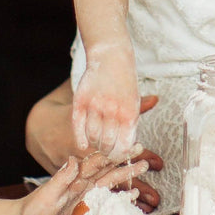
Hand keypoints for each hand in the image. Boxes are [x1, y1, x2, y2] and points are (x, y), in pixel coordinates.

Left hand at [18, 152, 151, 214]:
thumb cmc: (33, 208)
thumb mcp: (47, 193)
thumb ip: (61, 178)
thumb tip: (73, 159)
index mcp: (74, 177)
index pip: (97, 161)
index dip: (113, 153)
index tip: (127, 145)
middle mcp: (82, 184)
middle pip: (108, 170)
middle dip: (125, 162)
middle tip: (142, 154)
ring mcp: (86, 196)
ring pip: (110, 182)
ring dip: (126, 175)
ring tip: (142, 167)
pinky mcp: (87, 209)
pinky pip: (107, 201)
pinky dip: (121, 196)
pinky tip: (132, 194)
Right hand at [73, 37, 139, 154]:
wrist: (111, 57)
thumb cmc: (125, 82)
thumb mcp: (135, 101)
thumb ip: (132, 125)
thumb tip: (132, 148)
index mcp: (130, 113)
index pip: (123, 146)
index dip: (120, 155)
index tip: (118, 157)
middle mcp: (112, 110)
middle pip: (107, 144)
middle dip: (107, 152)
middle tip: (106, 154)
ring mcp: (95, 105)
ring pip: (92, 137)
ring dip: (95, 144)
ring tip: (98, 144)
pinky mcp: (81, 100)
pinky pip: (78, 126)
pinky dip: (80, 138)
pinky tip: (83, 143)